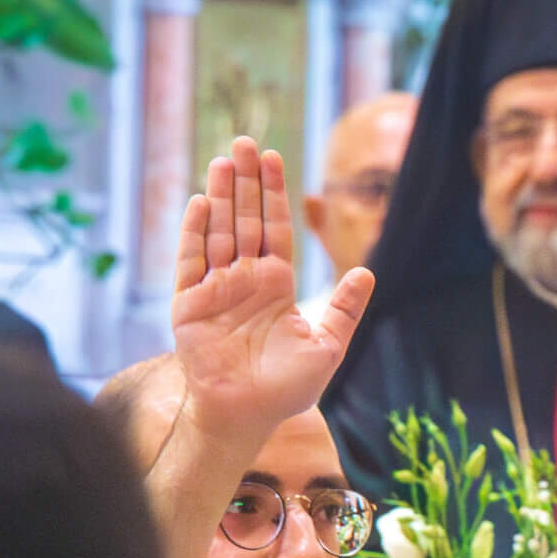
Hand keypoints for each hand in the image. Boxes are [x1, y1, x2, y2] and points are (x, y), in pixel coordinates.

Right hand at [171, 136, 372, 441]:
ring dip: (220, 196)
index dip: (274, 193)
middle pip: (245, 219)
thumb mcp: (328, 345)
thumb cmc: (287, 388)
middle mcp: (244, 279)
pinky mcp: (190, 304)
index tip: (274, 157)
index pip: (275, 228)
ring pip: (218, 231)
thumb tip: (367, 272)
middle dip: (245, 182)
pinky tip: (201, 203)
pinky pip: (191, 262)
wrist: (248, 415)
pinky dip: (195, 233)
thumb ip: (344, 309)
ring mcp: (215, 288)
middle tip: (245, 142)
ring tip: (224, 160)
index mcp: (276, 284)